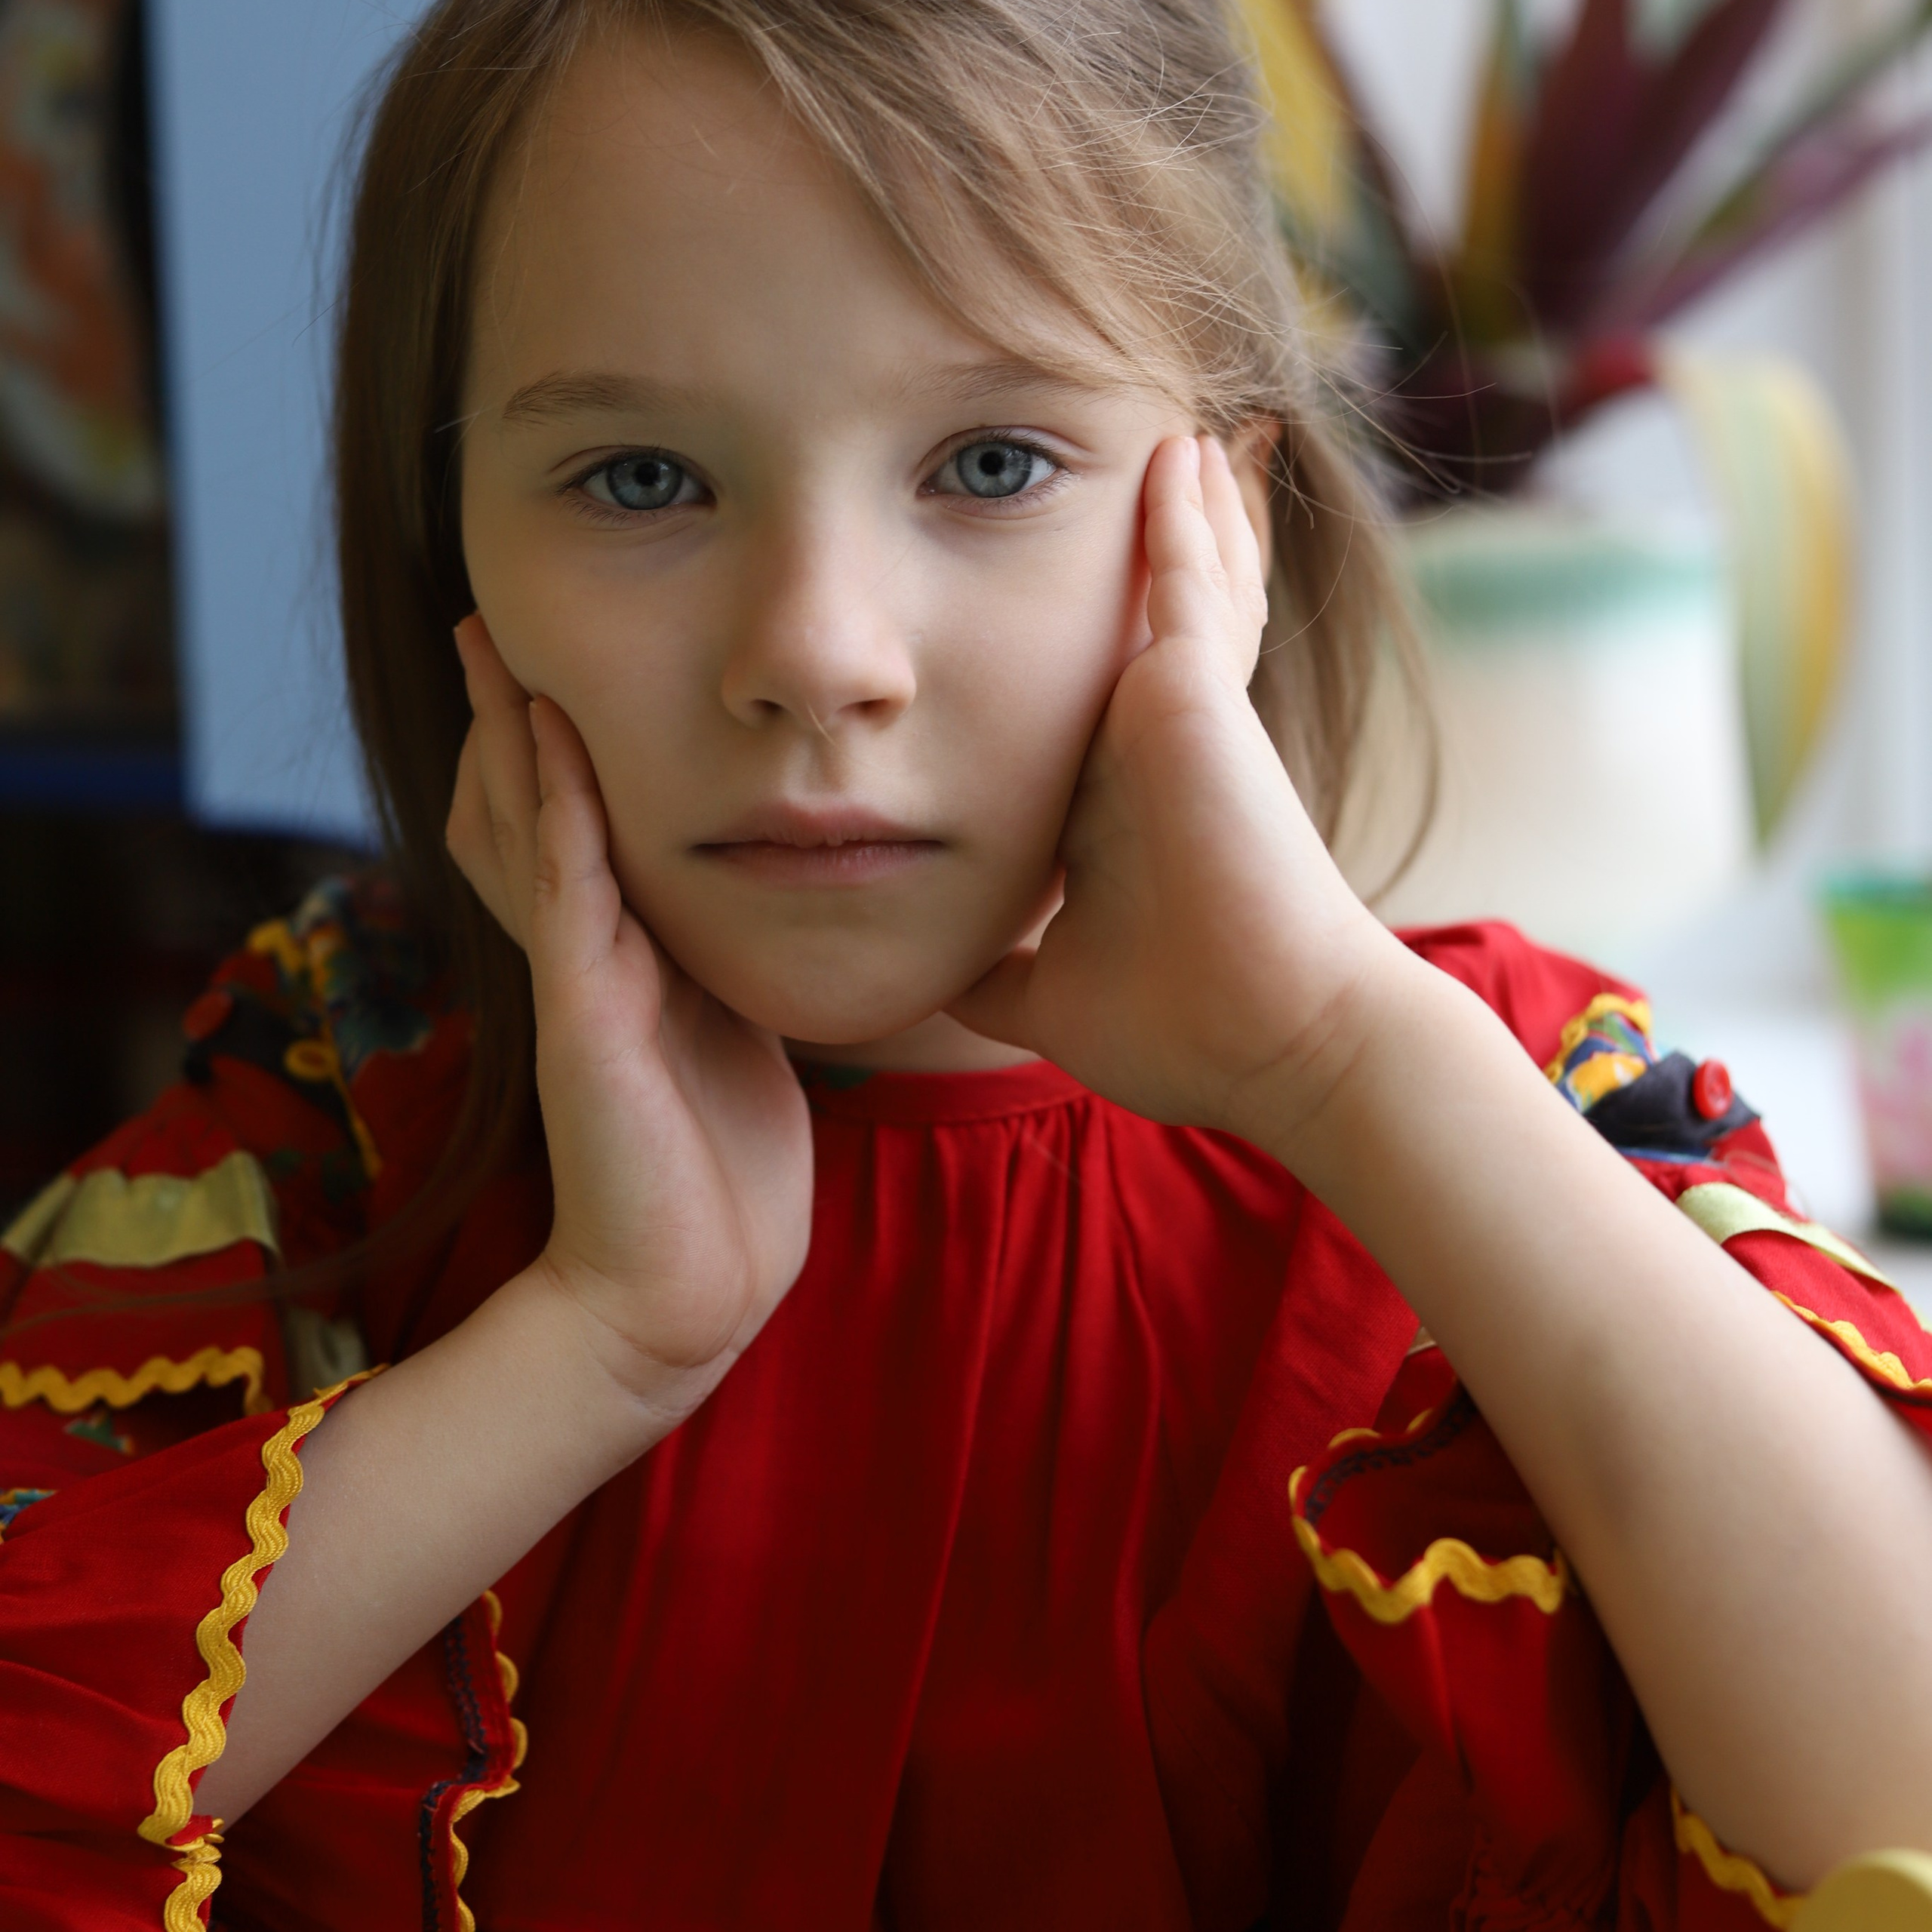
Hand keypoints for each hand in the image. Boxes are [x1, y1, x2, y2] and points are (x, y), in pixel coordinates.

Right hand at [447, 617, 813, 1412]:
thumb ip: (712, 979)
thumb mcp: (726, 1044)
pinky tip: (555, 736)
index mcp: (617, 962)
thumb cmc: (717, 1177)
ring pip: (530, 832)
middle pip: (524, 813)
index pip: (564, 834)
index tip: (549, 668)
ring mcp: (576, 980)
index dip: (548, 753)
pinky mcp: (584, 1013)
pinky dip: (562, 808)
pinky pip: (568, 887)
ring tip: (497, 647)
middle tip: (488, 625)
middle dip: (507, 720)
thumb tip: (750, 920)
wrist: (686, 1288)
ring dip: (514, 736)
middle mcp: (582, 958)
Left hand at [948, 435, 1408, 1144]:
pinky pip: (1186, 576)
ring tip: (1177, 431)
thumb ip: (996, 967)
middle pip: (1153, 619)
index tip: (1059, 600)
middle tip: (1154, 463)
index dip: (1089, 640)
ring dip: (1181, 508)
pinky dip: (1181, 513)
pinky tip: (1179, 448)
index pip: (1102, 692)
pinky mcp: (1200, 692)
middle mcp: (1157, 740)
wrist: (1265, 1041)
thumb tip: (935, 974)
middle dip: (1159, 548)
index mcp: (1120, 799)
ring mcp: (1184, 709)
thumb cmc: (1177, 1026)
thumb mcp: (1048, 991)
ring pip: (1184, 581)